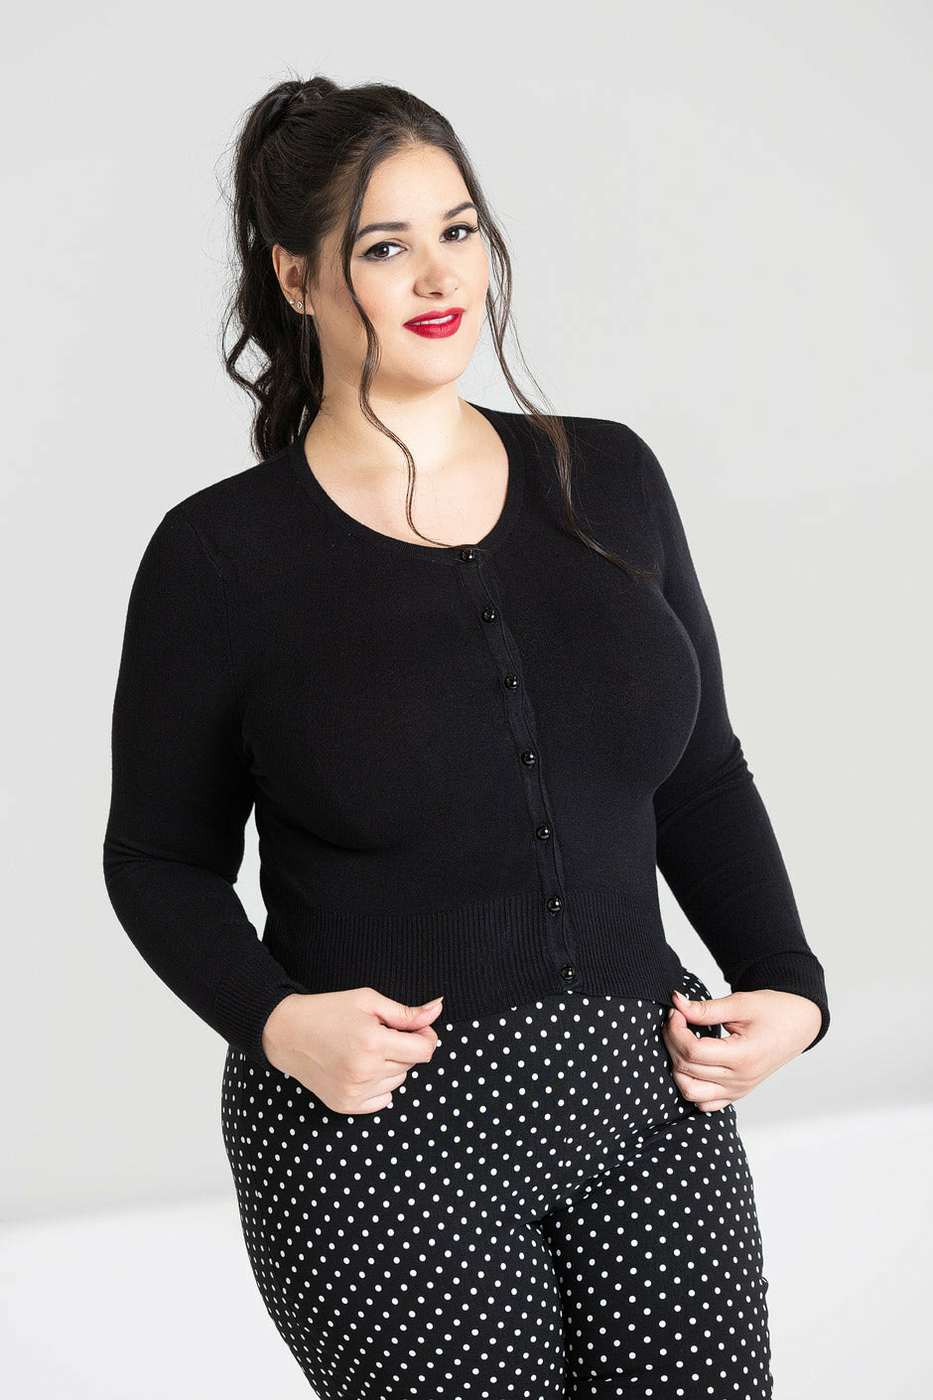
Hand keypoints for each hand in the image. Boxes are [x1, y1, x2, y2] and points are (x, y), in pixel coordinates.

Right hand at [261, 987, 444, 1114]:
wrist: (286, 1033)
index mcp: (373, 1043)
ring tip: (365, 1049)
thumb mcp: (368, 1001)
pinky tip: (360, 1067)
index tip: (414, 1027)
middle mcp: (365, 1072)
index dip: (425, 1036)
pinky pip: (383, 1099)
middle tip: (380, 1033)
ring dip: (391, 1066)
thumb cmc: (328, 1011)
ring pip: (398, 1081)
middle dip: (404, 1047)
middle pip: (411, 1064)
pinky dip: (379, 1085)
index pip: (425, 1050)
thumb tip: (437, 1009)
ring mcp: (354, 1093)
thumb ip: (406, 1012)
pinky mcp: (345, 1105)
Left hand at [662, 987, 822, 1111]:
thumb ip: (706, 1008)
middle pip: (687, 1069)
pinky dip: (691, 1085)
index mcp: (743, 1057)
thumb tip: (676, 1002)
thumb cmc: (774, 1012)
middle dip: (672, 1041)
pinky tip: (692, 1062)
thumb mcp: (740, 1003)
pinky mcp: (737, 1094)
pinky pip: (704, 1103)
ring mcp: (738, 1090)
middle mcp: (740, 1080)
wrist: (798, 1025)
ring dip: (677, 1066)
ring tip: (681, 1041)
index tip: (676, 1012)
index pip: (693, 1052)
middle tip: (677, 1019)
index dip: (675, 1030)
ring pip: (690, 1091)